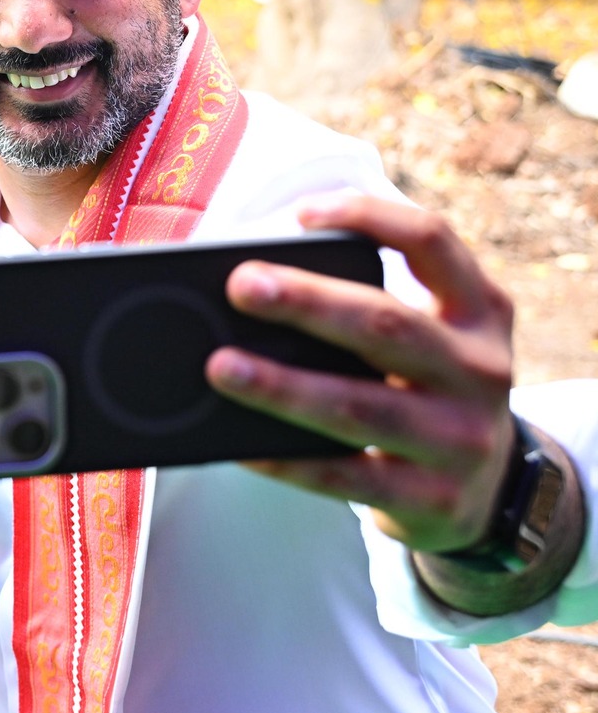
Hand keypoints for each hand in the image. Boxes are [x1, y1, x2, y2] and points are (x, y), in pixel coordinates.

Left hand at [203, 193, 516, 553]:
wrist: (490, 494)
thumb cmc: (427, 393)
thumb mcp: (431, 342)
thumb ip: (368, 310)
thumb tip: (251, 289)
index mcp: (479, 312)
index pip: (433, 243)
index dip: (371, 218)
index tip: (302, 213)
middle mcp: (480, 370)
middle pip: (387, 325)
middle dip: (310, 302)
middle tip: (241, 285)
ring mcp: (462, 439)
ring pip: (361, 408)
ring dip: (285, 386)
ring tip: (221, 366)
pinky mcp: (433, 500)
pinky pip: (346, 477)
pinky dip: (288, 459)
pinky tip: (242, 447)